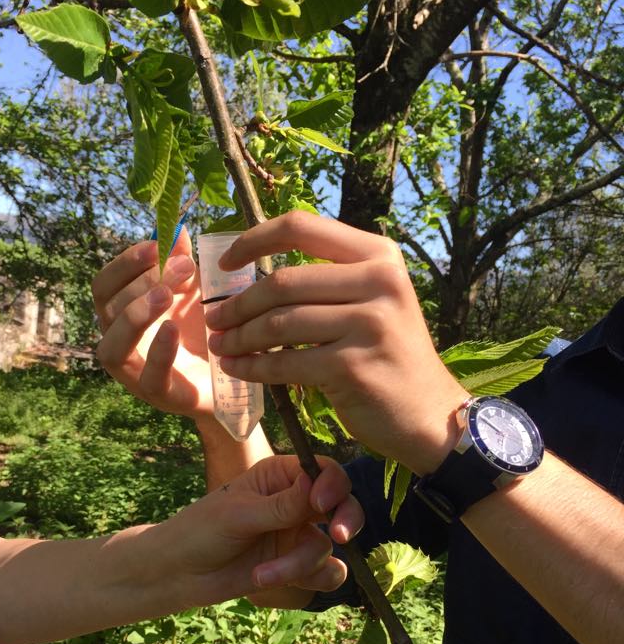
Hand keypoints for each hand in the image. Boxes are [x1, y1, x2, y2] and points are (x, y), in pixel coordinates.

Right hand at [92, 228, 214, 419]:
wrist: (233, 380)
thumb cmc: (203, 333)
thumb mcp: (195, 292)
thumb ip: (183, 264)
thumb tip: (176, 231)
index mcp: (121, 315)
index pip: (104, 285)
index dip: (124, 263)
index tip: (157, 246)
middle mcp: (120, 343)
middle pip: (108, 309)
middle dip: (142, 282)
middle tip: (184, 268)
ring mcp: (135, 373)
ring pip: (112, 347)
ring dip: (135, 315)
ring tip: (167, 295)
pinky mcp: (160, 396)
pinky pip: (148, 377)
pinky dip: (158, 352)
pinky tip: (174, 329)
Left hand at [156, 454, 363, 603]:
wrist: (179, 574)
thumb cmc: (200, 531)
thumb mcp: (239, 514)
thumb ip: (281, 505)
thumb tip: (316, 482)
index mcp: (280, 476)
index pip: (323, 471)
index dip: (332, 486)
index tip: (320, 505)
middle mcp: (296, 503)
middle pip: (343, 505)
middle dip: (346, 520)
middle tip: (337, 536)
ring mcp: (297, 536)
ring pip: (328, 547)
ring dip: (300, 564)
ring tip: (263, 575)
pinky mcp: (296, 567)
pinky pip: (326, 572)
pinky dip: (306, 580)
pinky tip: (270, 581)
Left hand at [204, 212, 469, 474]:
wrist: (430, 415)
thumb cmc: (390, 355)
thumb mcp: (375, 300)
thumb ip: (331, 279)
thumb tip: (257, 267)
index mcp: (379, 255)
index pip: (302, 227)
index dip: (253, 240)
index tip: (225, 264)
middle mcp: (380, 282)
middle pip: (283, 281)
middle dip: (238, 304)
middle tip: (213, 319)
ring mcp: (369, 324)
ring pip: (279, 324)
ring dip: (239, 337)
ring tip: (220, 346)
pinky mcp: (353, 367)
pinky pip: (285, 364)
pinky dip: (253, 368)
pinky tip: (238, 370)